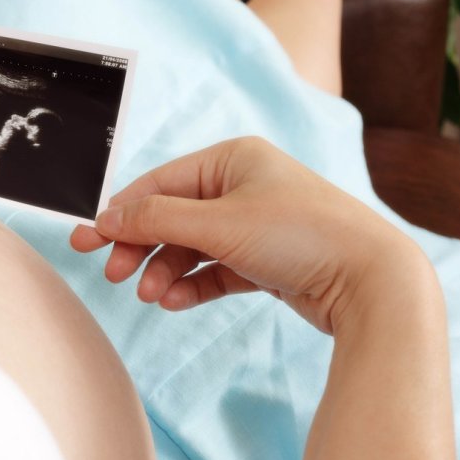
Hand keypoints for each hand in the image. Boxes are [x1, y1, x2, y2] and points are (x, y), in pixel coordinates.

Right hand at [71, 137, 427, 333]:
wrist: (371, 282)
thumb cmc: (300, 234)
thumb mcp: (218, 223)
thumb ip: (156, 219)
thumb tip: (106, 217)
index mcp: (232, 159)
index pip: (160, 183)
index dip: (122, 211)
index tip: (89, 239)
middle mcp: (241, 187)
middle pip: (171, 216)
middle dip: (141, 247)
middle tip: (113, 273)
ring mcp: (253, 225)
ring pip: (190, 247)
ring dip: (164, 271)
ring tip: (150, 296)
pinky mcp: (263, 261)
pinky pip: (213, 270)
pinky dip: (191, 284)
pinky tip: (174, 300)